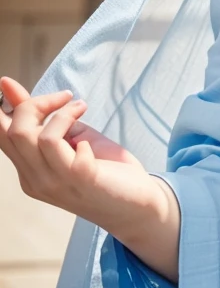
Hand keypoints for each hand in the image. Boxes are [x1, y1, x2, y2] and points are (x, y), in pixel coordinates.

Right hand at [0, 76, 155, 222]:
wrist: (137, 204)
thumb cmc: (106, 169)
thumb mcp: (73, 137)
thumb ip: (49, 119)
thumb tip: (15, 90)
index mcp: (30, 170)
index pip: (3, 137)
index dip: (2, 109)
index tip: (6, 83)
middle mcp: (35, 179)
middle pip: (14, 131)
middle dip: (35, 103)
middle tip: (65, 97)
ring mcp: (55, 181)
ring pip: (33, 136)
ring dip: (60, 112)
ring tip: (80, 107)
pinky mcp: (79, 178)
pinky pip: (61, 145)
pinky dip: (74, 128)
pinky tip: (88, 142)